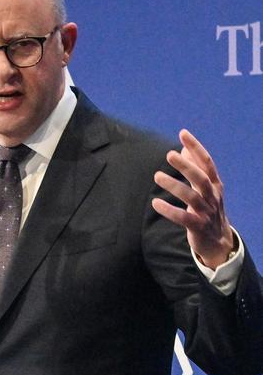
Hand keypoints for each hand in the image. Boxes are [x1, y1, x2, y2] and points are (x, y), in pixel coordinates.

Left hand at [152, 129, 234, 269]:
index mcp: (214, 185)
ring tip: (157, 176)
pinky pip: (183, 218)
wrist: (218, 241)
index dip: (196, 148)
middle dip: (186, 166)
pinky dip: (169, 210)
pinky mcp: (198, 226)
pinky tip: (155, 203)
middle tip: (169, 154)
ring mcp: (206, 212)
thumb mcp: (205, 188)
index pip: (207, 163)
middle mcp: (212, 196)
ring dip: (174, 185)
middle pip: (201, 178)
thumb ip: (195, 168)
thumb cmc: (208, 208)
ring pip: (191, 197)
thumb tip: (182, 148)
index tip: (183, 133)